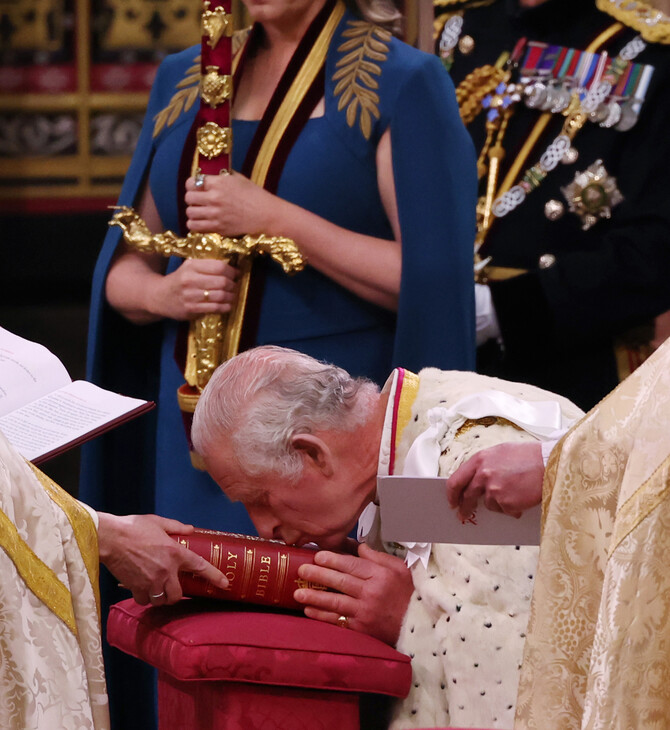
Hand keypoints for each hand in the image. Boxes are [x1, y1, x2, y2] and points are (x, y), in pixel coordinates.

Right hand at [97, 513, 227, 604]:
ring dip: (160, 597)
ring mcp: (150, 581)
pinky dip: (145, 597)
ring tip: (156, 588)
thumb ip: (176, 527)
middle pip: (177, 594)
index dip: (214, 577)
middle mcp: (165, 570)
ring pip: (161, 600)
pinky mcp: (136, 587)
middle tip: (173, 587)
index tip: (224, 584)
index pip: (200, 567)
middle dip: (177, 594)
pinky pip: (144, 600)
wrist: (110, 538)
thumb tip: (190, 529)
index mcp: (175, 553)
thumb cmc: (133, 527)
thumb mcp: (158, 522)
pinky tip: (142, 589)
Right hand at [153, 257, 238, 320]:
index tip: (236, 273)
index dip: (232, 271)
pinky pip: (215, 308)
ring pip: (221, 296)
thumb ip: (207, 265)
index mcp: (191, 265)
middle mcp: (190, 279)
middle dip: (233, 284)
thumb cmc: (179, 280)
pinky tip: (227, 305)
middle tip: (234, 286)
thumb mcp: (189, 267)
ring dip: (231, 297)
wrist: (158, 296)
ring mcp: (191, 295)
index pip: (220, 267)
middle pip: (223, 282)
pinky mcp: (191, 309)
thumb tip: (232, 266)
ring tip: (232, 296)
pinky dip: (225, 307)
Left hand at [185, 172, 280, 236]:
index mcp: (218, 183)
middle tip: (198, 201)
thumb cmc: (254, 195)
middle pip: (188, 198)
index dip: (192, 185)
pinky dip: (195, 225)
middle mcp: (214, 198)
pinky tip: (201, 222)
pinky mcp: (218, 228)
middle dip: (192, 199)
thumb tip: (209, 175)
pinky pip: (195, 227)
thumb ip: (221, 176)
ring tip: (200, 212)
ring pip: (190, 213)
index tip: (195, 188)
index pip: (191, 183)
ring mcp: (215, 214)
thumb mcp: (238, 179)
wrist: (266, 214)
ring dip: (193, 212)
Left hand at [293, 542, 413, 645]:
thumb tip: (356, 546)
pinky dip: (322, 616)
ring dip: (314, 598)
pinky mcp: (362, 629)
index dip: (333, 560)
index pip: (352, 565)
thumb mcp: (398, 568)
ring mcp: (365, 612)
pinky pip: (337, 621)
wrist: (418, 624)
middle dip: (318, 575)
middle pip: (340, 582)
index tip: (317, 556)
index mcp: (380, 575)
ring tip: (297, 593)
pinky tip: (308, 611)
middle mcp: (371, 593)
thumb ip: (376, 556)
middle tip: (301, 570)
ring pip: (335, 602)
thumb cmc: (407, 592)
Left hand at [445, 442, 544, 519]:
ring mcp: (494, 490)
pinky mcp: (506, 503)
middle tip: (463, 514)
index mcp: (479, 460)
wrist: (550, 463)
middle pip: (467, 497)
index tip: (451, 501)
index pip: (455, 480)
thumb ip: (484, 465)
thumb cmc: (528, 456)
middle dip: (464, 508)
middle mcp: (483, 475)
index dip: (451, 493)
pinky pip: (504, 510)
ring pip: (489, 504)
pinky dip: (512, 507)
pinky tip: (522, 496)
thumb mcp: (500, 452)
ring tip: (515, 491)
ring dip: (498, 502)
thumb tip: (473, 481)